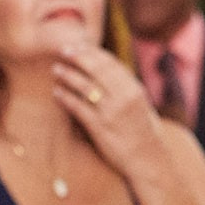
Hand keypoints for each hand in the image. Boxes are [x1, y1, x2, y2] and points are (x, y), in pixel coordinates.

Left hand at [52, 46, 164, 181]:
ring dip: (68, 76)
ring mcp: (112, 112)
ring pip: (86, 87)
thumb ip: (124, 88)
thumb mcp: (139, 105)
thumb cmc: (141, 131)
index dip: (92, 52)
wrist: (149, 159)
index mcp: (135, 89)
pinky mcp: (101, 128)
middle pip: (98, 70)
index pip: (111, 63)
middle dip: (78, 57)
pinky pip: (79, 108)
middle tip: (62, 50)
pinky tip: (56, 93)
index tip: (77, 45)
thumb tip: (104, 70)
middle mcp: (125, 97)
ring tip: (56, 69)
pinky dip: (66, 98)